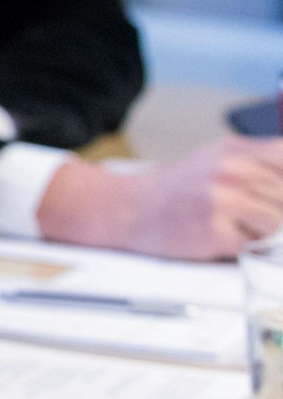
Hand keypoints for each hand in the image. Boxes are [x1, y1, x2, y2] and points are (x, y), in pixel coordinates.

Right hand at [37, 137, 282, 259]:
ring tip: (235, 226)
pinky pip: (256, 247)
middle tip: (245, 215)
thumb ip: (258, 163)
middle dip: (275, 213)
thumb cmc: (175, 190)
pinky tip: (221, 237)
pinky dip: (244, 248)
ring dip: (263, 232)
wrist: (130, 209)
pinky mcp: (215, 232)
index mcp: (236, 150)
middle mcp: (232, 170)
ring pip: (278, 224)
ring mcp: (223, 200)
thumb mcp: (218, 158)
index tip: (273, 196)